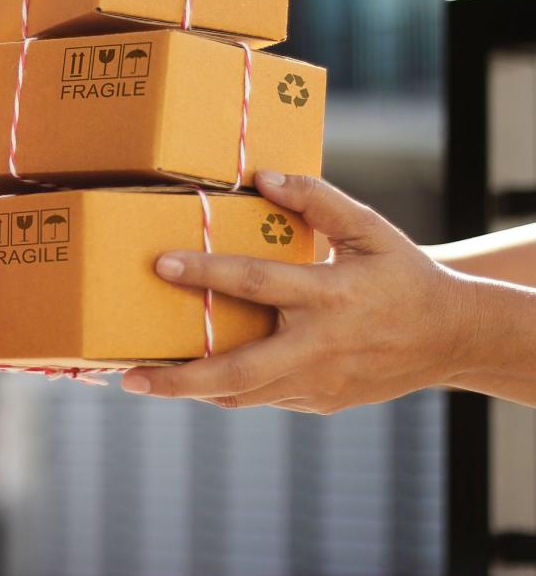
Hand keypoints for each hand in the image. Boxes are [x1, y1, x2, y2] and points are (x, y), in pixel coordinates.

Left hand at [120, 173, 481, 413]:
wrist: (450, 336)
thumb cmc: (400, 272)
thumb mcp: (369, 229)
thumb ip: (317, 199)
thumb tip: (262, 176)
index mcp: (331, 295)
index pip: (258, 282)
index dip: (208, 273)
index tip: (161, 265)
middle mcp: (320, 345)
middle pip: (239, 369)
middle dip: (180, 378)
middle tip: (128, 376)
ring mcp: (318, 382)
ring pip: (243, 395)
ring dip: (189, 391)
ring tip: (141, 380)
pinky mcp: (318, 402)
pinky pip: (260, 399)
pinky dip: (223, 391)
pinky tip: (189, 380)